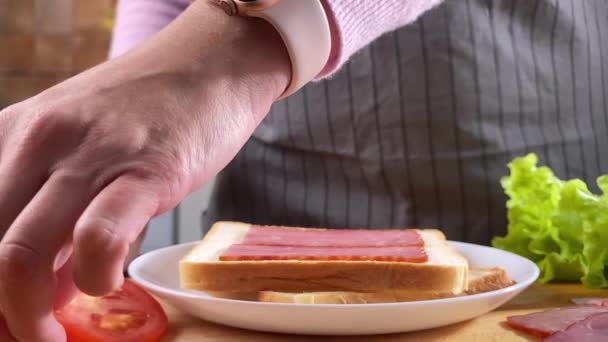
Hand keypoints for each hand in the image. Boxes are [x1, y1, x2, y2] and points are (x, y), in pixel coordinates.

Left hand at [0, 2, 289, 340]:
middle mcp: (37, 141)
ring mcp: (90, 154)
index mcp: (11, 134)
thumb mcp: (81, 151)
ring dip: (27, 316)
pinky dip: (94, 278)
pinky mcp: (145, 169)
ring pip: (19, 253)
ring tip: (51, 336)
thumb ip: (55, 219)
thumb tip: (40, 290)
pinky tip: (107, 280)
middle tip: (21, 337)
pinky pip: (97, 238)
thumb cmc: (150, 110)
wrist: (211, 63)